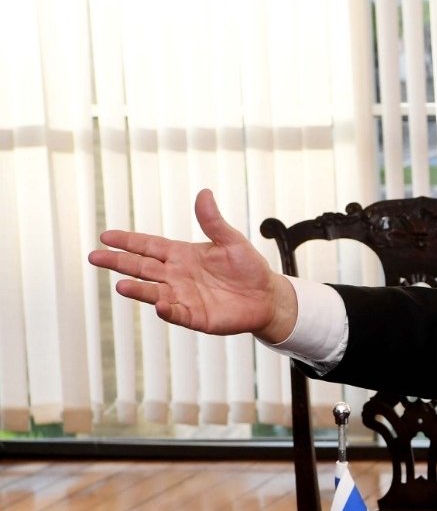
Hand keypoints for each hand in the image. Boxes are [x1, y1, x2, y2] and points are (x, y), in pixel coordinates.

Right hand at [87, 189, 296, 340]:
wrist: (267, 296)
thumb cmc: (248, 267)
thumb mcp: (232, 241)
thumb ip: (214, 222)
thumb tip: (204, 194)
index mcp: (181, 255)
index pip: (148, 246)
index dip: (128, 241)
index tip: (105, 236)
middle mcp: (177, 275)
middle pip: (142, 267)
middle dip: (118, 262)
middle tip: (94, 257)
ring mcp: (184, 296)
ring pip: (154, 291)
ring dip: (138, 289)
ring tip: (121, 285)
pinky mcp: (196, 316)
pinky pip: (178, 313)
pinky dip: (167, 309)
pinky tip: (159, 304)